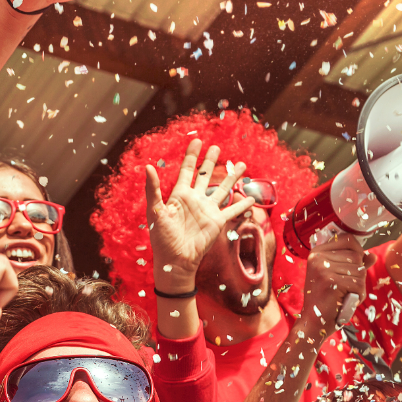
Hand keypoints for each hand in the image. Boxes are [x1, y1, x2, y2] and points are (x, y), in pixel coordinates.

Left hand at [147, 138, 255, 292]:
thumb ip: (153, 189)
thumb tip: (148, 167)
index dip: (192, 156)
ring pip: (222, 189)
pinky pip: (233, 210)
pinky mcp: (217, 222)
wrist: (175, 261)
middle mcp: (195, 200)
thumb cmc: (162, 239)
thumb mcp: (155, 212)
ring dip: (231, 177)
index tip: (197, 141)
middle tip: (216, 147)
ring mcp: (207, 210)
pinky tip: (253, 198)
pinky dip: (243, 205)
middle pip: (205, 175)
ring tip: (240, 164)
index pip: (187, 170)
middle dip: (210, 161)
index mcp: (179, 195)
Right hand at [297, 234, 371, 334]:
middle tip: (345, 287)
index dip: (358, 251)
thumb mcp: (337, 277)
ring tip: (345, 295)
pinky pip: (358, 284)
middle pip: (357, 256)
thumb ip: (353, 264)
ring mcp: (323, 269)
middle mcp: (318, 258)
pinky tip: (347, 301)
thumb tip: (372, 256)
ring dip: (359, 286)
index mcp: (317, 253)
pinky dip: (358, 295)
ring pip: (360, 270)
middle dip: (358, 273)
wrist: (313, 322)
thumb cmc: (326, 300)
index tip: (355, 265)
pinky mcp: (331, 282)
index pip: (347, 239)